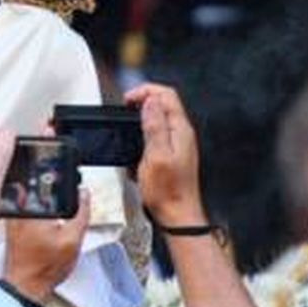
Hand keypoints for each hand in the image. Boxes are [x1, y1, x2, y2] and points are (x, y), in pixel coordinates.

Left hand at [4, 191, 90, 302]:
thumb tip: (84, 193)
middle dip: (55, 193)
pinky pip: (28, 209)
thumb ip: (82, 213)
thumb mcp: (73, 240)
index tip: (72, 190)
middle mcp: (19, 208)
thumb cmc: (46, 267)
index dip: (63, 182)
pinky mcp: (11, 224)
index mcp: (33, 208)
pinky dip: (39, 215)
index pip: (50, 181)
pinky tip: (46, 230)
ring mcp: (12, 216)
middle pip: (41, 187)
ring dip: (48, 204)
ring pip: (35, 198)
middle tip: (63, 211)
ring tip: (54, 223)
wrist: (27, 285)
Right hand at [126, 83, 205, 224]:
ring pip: (161, 117)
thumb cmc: (168, 192)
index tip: (127, 100)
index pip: (166, 95)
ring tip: (128, 119)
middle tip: (125, 107)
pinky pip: (159, 132)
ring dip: (143, 113)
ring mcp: (178, 144)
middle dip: (143, 99)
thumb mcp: (156, 155)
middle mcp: (182, 134)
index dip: (145, 91)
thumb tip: (150, 102)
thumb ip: (154, 126)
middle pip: (164, 103)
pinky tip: (136, 138)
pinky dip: (145, 129)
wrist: (177, 215)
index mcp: (180, 130)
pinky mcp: (173, 154)